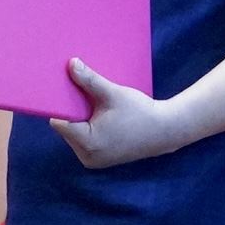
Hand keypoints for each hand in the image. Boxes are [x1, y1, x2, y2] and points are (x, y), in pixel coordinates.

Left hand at [49, 58, 180, 168]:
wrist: (165, 131)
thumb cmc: (139, 112)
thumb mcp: (112, 94)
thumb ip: (89, 80)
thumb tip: (71, 63)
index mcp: (87, 142)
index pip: (59, 122)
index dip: (60, 105)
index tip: (63, 90)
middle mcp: (87, 156)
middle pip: (66, 128)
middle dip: (71, 111)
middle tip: (81, 94)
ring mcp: (93, 160)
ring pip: (75, 134)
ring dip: (80, 119)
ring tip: (93, 105)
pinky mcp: (100, 159)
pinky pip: (85, 140)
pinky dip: (88, 127)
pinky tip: (99, 116)